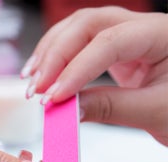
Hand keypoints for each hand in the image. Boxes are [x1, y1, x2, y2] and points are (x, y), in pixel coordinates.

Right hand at [21, 7, 167, 144]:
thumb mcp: (156, 113)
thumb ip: (111, 108)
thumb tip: (66, 110)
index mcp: (162, 35)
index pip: (110, 41)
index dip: (77, 69)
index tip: (54, 97)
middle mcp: (143, 27)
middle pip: (88, 24)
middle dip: (56, 55)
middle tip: (36, 88)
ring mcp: (127, 36)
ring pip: (78, 28)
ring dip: (50, 53)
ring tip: (32, 82)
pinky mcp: (115, 52)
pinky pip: (79, 45)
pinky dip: (57, 59)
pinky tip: (43, 76)